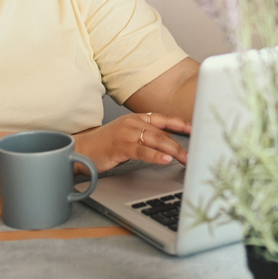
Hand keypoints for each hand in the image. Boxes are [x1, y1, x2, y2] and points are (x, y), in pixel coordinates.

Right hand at [74, 111, 191, 173]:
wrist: (81, 150)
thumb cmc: (105, 146)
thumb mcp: (128, 137)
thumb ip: (146, 138)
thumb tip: (168, 147)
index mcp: (136, 118)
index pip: (164, 119)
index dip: (181, 123)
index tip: (196, 128)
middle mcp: (132, 123)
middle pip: (163, 132)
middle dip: (181, 144)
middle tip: (194, 154)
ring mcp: (126, 133)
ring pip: (156, 141)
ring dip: (173, 151)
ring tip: (185, 159)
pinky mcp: (120, 146)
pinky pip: (142, 151)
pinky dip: (155, 156)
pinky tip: (165, 160)